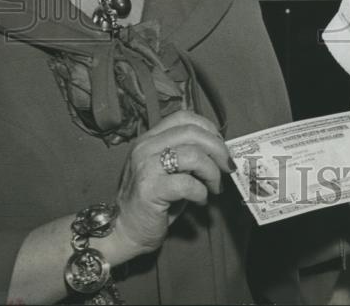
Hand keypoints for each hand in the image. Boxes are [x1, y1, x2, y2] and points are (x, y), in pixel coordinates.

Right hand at [113, 110, 231, 255]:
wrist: (123, 231)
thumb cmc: (152, 200)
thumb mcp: (168, 170)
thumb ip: (187, 154)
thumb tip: (220, 149)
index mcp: (149, 138)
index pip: (184, 117)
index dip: (208, 128)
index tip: (221, 145)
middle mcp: (144, 148)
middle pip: (192, 132)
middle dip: (218, 149)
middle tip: (227, 167)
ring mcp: (145, 167)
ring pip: (193, 155)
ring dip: (212, 172)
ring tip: (214, 187)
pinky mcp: (149, 190)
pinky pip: (187, 184)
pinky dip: (201, 191)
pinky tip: (201, 200)